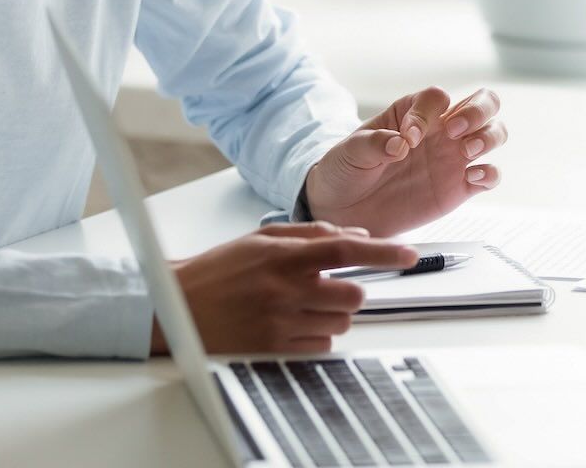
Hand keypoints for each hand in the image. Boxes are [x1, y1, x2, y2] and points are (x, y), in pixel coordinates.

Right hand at [151, 223, 417, 354]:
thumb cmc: (220, 270)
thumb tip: (359, 236)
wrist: (176, 306)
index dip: (384, 253)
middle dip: (349, 292)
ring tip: (298, 306)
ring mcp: (280, 323)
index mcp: (284, 256)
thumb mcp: (262, 239)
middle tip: (327, 288)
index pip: (347, 250)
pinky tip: (289, 325)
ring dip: (330, 315)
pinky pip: (320, 348)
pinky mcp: (274, 351)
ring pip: (338, 324)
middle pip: (352, 296)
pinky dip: (315, 338)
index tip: (409, 255)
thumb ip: (312, 234)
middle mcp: (285, 289)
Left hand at [304, 86, 505, 235]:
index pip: (436, 97)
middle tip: (454, 131)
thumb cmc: (346, 171)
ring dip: (489, 137)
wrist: (344, 210)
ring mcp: (453, 158)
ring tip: (466, 153)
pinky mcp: (459, 188)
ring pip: (494, 133)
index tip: (408, 138)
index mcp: (413, 113)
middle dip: (478, 110)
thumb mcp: (350, 152)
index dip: (427, 112)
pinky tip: (473, 179)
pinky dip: (490, 174)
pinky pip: (490, 175)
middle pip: (483, 102)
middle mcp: (440, 131)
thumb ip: (374, 143)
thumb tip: (399, 143)